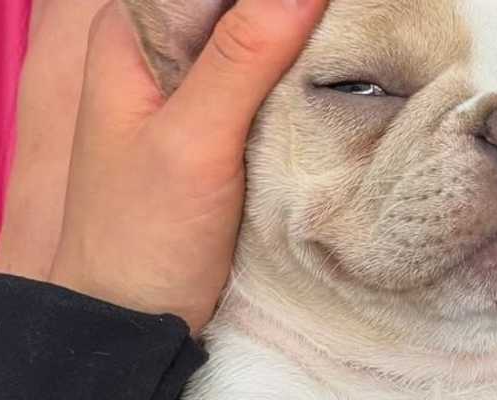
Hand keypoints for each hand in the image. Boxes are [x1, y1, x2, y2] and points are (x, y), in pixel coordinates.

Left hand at [0, 0, 325, 333]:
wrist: (134, 321)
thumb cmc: (141, 235)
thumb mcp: (192, 141)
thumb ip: (243, 57)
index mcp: (134, 33)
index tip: (332, 9)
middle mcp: (163, 46)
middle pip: (243, 5)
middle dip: (298, 13)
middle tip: (358, 23)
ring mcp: (198, 85)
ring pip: (267, 34)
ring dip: (311, 39)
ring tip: (362, 43)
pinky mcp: (229, 121)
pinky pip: (277, 77)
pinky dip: (309, 75)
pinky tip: (344, 77)